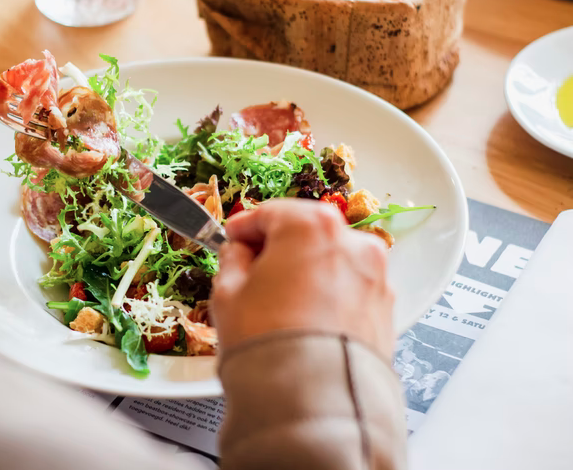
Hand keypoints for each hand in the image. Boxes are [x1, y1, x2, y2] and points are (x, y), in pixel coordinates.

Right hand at [213, 199, 394, 358]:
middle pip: (306, 232)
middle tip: (252, 269)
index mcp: (310, 225)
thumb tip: (239, 253)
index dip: (244, 227)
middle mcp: (351, 242)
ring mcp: (374, 276)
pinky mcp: (385, 308)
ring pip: (331, 260)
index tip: (232, 238)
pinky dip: (329, 295)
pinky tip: (305, 319)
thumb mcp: (227, 293)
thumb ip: (232, 259)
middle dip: (279, 247)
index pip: (270, 212)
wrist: (312, 400)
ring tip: (279, 302)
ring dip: (307, 270)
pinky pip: (349, 289)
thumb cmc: (268, 343)